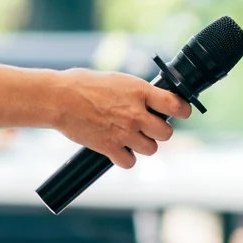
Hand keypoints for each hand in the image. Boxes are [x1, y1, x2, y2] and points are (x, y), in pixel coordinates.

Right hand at [56, 68, 192, 168]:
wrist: (59, 99)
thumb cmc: (85, 85)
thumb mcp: (119, 80)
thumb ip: (139, 93)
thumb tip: (154, 101)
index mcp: (139, 91)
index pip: (176, 104)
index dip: (183, 110)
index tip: (181, 112)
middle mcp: (135, 114)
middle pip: (166, 133)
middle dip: (159, 131)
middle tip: (149, 126)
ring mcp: (124, 132)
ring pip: (151, 149)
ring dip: (143, 145)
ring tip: (130, 136)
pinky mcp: (110, 148)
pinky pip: (129, 162)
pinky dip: (125, 158)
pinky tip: (118, 148)